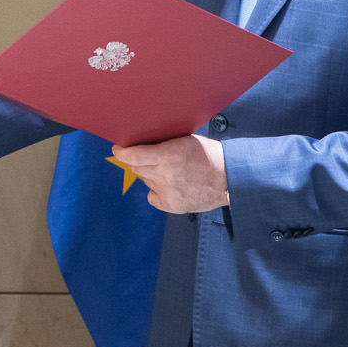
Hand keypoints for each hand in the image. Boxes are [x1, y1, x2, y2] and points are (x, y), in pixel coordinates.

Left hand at [110, 135, 228, 213]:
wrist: (229, 178)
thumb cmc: (209, 155)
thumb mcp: (185, 141)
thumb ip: (163, 145)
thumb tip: (140, 145)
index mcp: (168, 156)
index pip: (134, 156)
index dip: (122, 152)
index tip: (118, 149)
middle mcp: (166, 175)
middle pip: (137, 168)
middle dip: (140, 161)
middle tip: (151, 158)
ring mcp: (169, 192)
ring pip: (146, 181)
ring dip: (152, 175)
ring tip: (172, 171)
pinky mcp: (172, 206)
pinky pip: (152, 196)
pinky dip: (157, 190)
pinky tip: (172, 185)